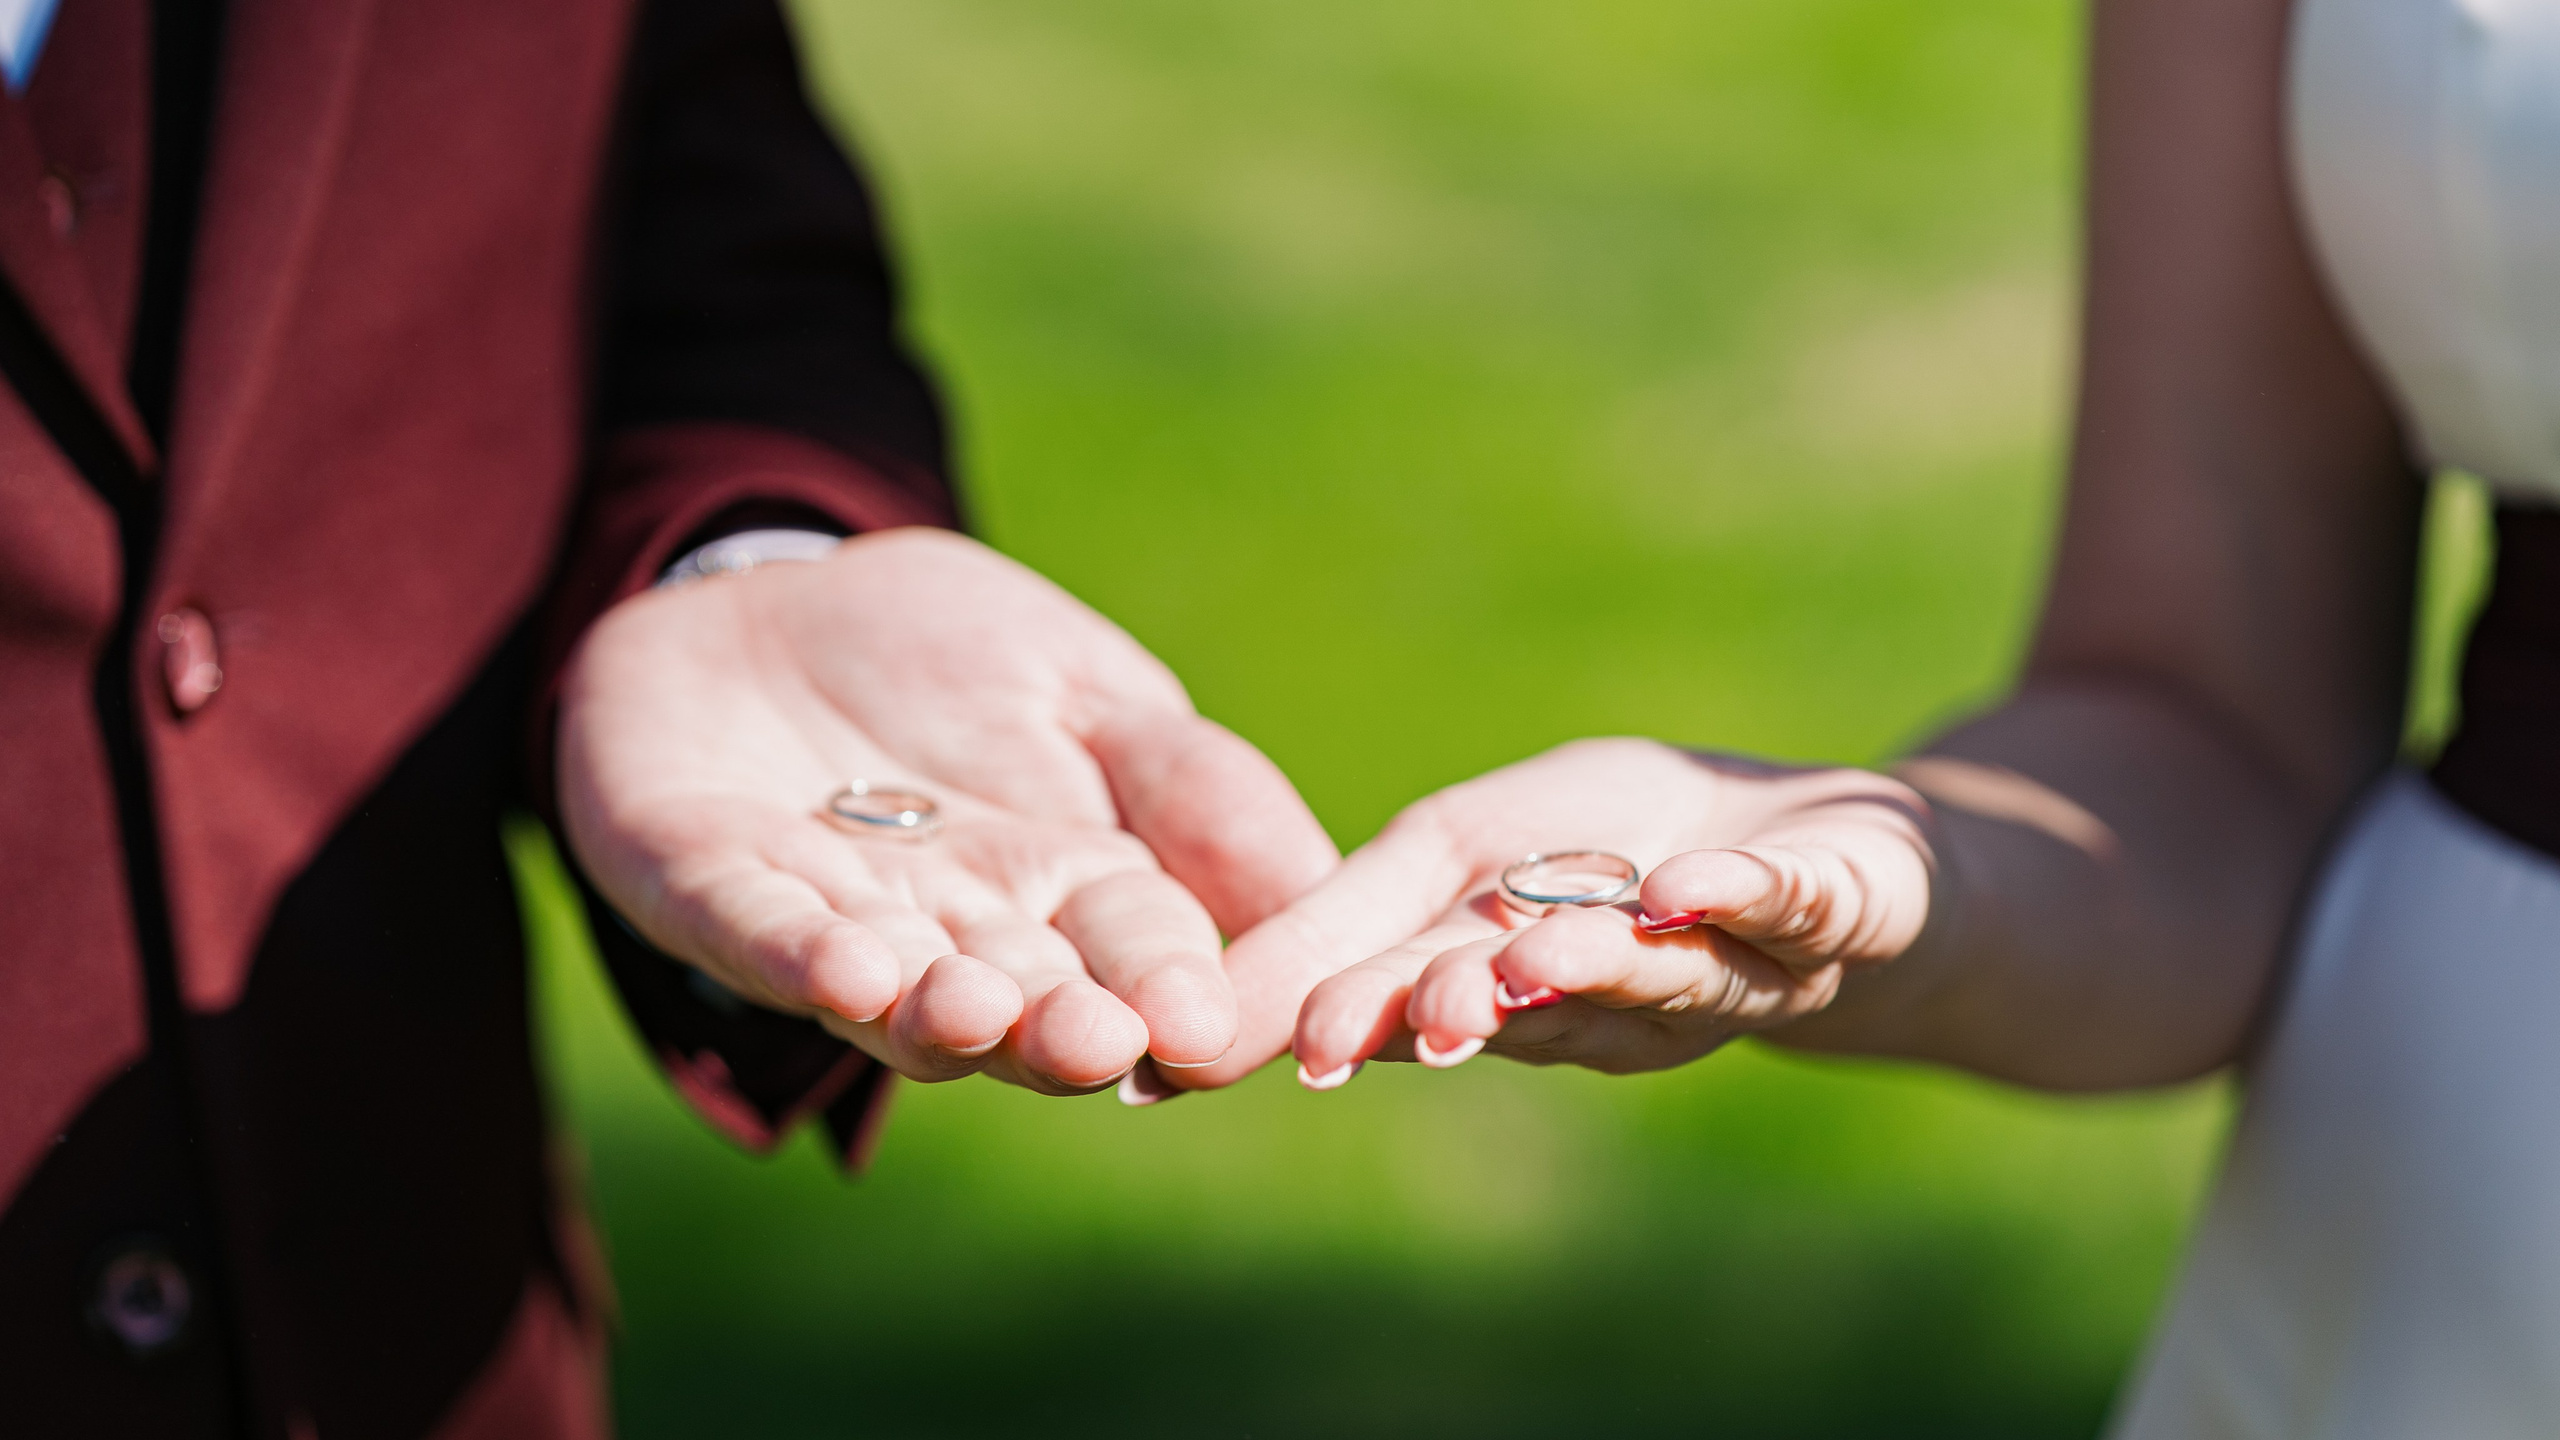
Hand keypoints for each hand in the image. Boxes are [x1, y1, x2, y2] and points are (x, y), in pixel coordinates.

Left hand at [556, 527, 1336, 1094]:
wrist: (765, 600)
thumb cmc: (951, 653)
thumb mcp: (1098, 691)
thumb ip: (1198, 786)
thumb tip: (1321, 888)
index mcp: (1072, 893)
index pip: (1142, 956)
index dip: (1172, 992)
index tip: (1210, 1027)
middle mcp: (962, 936)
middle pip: (1025, 1001)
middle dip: (1061, 1028)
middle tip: (1107, 1045)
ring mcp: (837, 923)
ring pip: (896, 993)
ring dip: (938, 1012)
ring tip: (981, 1009)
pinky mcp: (707, 889)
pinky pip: (753, 929)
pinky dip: (796, 951)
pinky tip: (848, 961)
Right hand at [1259, 738, 1934, 1085]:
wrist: (1830, 852)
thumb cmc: (1620, 850)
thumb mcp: (1462, 857)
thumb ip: (1346, 922)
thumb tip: (1190, 1001)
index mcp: (1519, 987)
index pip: (1424, 999)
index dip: (1358, 1021)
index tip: (1285, 1047)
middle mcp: (1623, 1004)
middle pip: (1542, 1011)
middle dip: (1476, 1007)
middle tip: (1416, 1018)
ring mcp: (1737, 963)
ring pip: (1662, 980)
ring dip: (1595, 968)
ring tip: (1530, 958)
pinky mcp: (1837, 908)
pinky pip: (1794, 904)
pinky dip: (1741, 894)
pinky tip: (1688, 885)